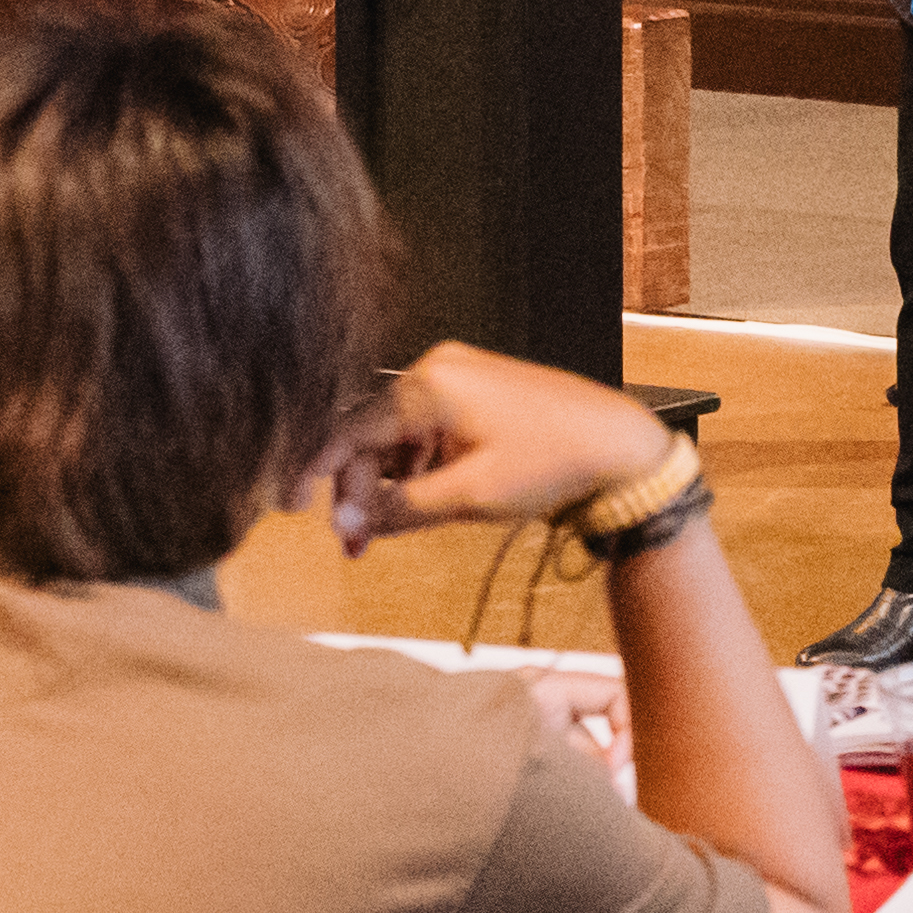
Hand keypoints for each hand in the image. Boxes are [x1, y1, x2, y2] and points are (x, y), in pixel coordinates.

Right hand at [327, 339, 681, 543]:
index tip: (292, 506)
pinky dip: (415, 468)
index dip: (317, 472)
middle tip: (355, 541)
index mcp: (431, 384)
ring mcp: (457, 379)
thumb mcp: (469, 496)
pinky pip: (424, 432)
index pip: (350, 429)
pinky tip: (418, 503)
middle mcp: (437, 370)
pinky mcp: (473, 395)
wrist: (620, 449)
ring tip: (387, 531)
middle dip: (359, 490)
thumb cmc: (558, 461)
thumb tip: (350, 520)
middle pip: (371, 434)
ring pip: (396, 436)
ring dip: (387, 483)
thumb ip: (400, 507)